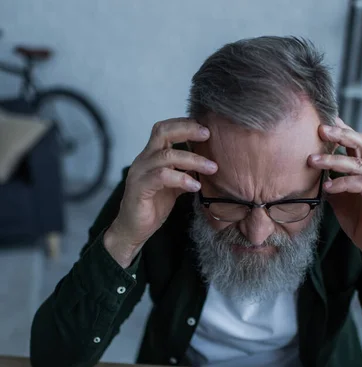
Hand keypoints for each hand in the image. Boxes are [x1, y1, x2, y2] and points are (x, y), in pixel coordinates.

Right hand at [104, 118, 217, 266]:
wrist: (133, 230)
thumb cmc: (151, 207)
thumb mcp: (173, 187)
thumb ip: (184, 173)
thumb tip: (205, 166)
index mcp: (151, 156)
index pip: (165, 129)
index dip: (184, 124)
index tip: (206, 129)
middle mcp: (144, 160)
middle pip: (162, 132)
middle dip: (187, 130)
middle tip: (208, 135)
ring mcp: (140, 173)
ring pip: (166, 155)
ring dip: (193, 160)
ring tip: (212, 168)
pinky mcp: (139, 188)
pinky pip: (162, 177)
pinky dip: (181, 178)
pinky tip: (195, 185)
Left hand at [308, 117, 361, 292]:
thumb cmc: (359, 221)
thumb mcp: (340, 199)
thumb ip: (331, 183)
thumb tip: (311, 174)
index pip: (356, 143)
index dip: (342, 130)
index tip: (323, 120)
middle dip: (340, 134)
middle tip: (320, 129)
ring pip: (358, 163)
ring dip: (334, 160)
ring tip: (313, 161)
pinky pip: (360, 184)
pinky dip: (342, 183)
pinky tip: (328, 187)